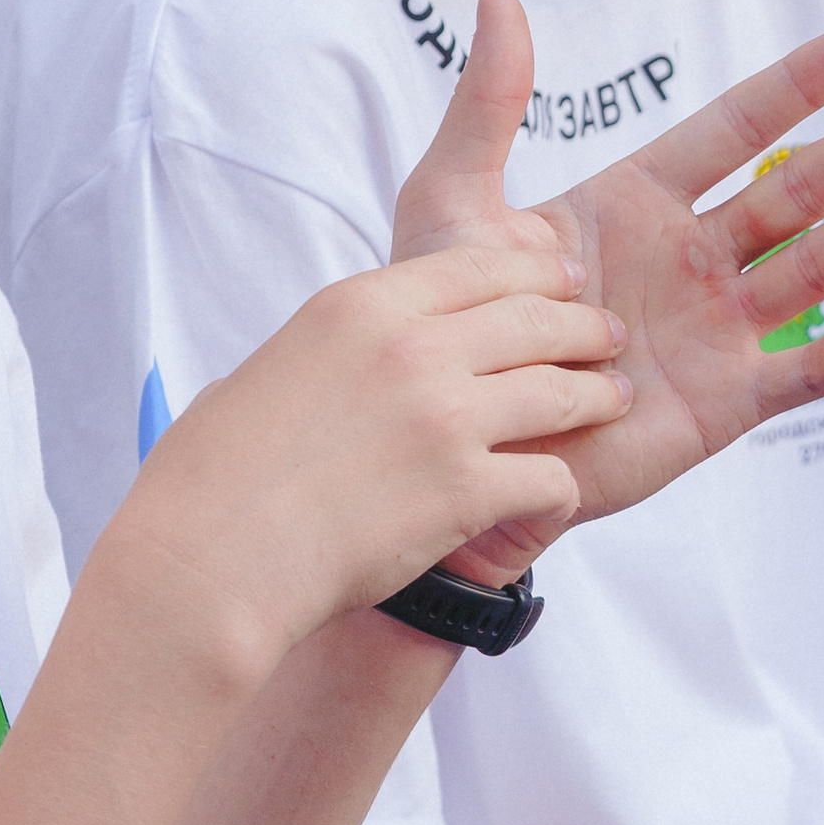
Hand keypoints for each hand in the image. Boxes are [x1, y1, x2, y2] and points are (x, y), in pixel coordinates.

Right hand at [118, 184, 631, 669]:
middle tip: (607, 337)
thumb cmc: (215, 477)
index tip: (567, 282)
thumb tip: (354, 352)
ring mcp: (446, 418)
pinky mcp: (466, 491)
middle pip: (535, 316)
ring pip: (561, 389)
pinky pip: (551, 477)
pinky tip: (558, 490)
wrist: (210, 559)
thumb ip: (333, 348)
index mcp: (360, 307)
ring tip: (613, 400)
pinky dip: (560, 485)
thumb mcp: (271, 369)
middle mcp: (412, 348)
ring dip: (595, 395)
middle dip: (582, 325)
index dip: (538, 272)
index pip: (479, 265)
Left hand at [397, 0, 823, 579]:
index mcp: (642, 199)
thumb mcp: (453, 204)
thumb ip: (486, 109)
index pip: (738, 128)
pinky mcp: (722, 403)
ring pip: (812, 271)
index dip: (799, 86)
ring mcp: (716, 329)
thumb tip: (501, 2)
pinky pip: (794, 374)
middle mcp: (694, 257)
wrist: (448, 439)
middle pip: (796, 192)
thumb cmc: (449, 323)